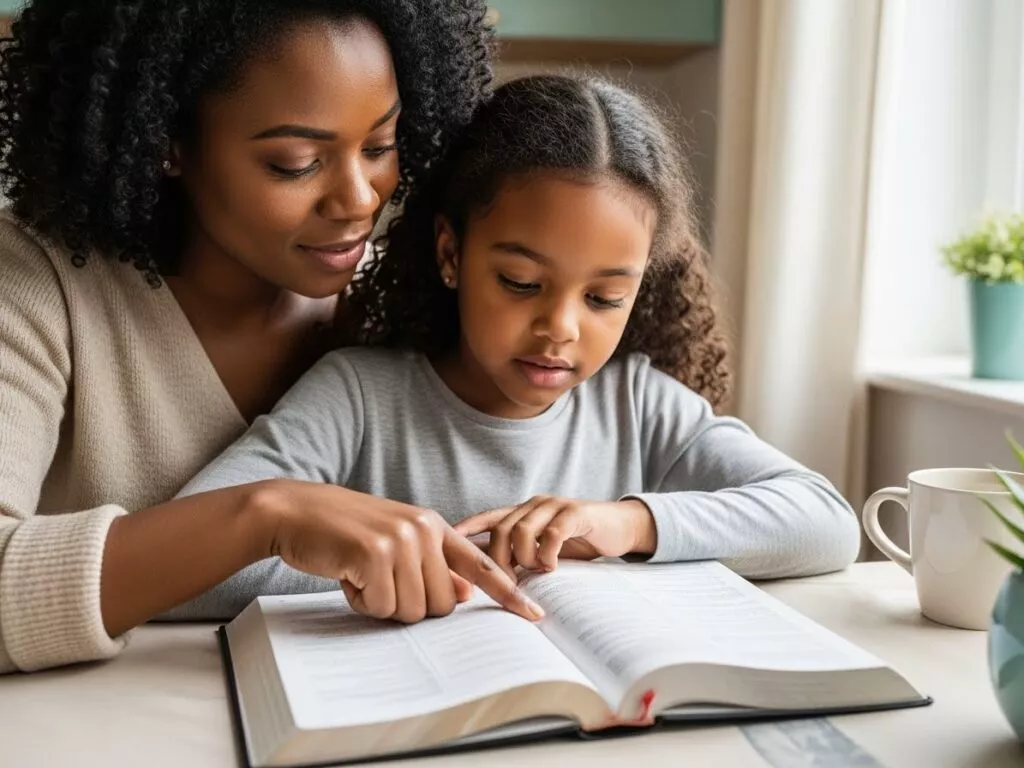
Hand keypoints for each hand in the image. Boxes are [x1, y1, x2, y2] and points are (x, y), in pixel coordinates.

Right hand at [252, 479, 544, 623]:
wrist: (295, 511)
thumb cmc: (344, 531)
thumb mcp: (395, 541)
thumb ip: (432, 565)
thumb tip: (466, 595)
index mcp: (433, 526)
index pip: (480, 565)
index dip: (508, 593)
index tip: (534, 615)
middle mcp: (424, 530)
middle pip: (442, 605)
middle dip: (410, 606)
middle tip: (380, 581)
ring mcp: (401, 540)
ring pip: (411, 611)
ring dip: (382, 604)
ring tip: (361, 574)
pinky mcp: (374, 554)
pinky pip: (381, 607)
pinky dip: (361, 601)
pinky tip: (347, 575)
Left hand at [453, 496, 656, 577]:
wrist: (621, 527)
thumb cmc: (579, 543)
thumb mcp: (545, 550)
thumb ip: (521, 557)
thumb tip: (491, 582)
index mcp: (523, 512)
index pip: (487, 518)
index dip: (466, 529)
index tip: (444, 545)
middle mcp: (534, 505)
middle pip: (500, 530)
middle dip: (497, 560)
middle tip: (505, 583)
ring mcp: (554, 506)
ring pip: (521, 530)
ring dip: (523, 558)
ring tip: (534, 572)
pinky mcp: (576, 513)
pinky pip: (552, 533)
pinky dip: (547, 553)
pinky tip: (551, 566)